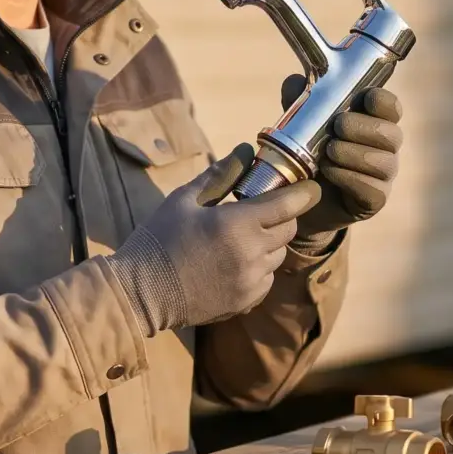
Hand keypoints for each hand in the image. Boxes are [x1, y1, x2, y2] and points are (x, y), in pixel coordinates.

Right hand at [104, 145, 322, 334]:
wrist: (141, 293)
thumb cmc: (158, 240)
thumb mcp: (184, 200)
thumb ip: (220, 175)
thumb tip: (247, 151)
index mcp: (237, 224)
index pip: (289, 204)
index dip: (305, 193)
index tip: (311, 186)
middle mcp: (251, 254)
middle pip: (289, 229)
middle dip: (282, 216)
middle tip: (261, 210)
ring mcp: (251, 281)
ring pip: (279, 255)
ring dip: (269, 243)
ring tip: (240, 238)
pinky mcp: (246, 302)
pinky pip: (266, 279)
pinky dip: (259, 268)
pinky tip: (232, 263)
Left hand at [278, 74, 403, 246]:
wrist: (306, 198)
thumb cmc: (312, 151)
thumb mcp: (303, 123)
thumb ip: (300, 101)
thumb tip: (295, 82)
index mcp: (374, 120)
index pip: (391, 106)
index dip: (381, 100)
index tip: (363, 98)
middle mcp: (386, 147)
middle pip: (391, 133)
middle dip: (362, 127)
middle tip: (337, 127)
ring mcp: (384, 175)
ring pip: (383, 162)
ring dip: (353, 154)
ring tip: (328, 153)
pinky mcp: (376, 199)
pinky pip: (372, 189)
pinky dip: (348, 178)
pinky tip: (330, 172)